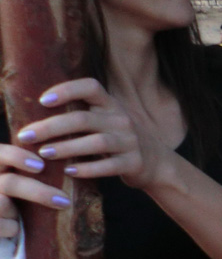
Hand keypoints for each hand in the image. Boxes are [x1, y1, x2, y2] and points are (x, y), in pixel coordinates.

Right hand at [0, 144, 71, 236]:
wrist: (0, 222)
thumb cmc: (15, 198)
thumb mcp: (21, 180)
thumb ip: (32, 171)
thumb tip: (68, 165)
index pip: (0, 153)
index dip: (16, 156)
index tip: (41, 165)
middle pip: (9, 184)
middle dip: (38, 193)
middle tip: (64, 201)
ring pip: (3, 205)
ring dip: (16, 212)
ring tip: (17, 215)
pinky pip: (3, 226)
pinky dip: (13, 228)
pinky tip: (12, 228)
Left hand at [16, 79, 171, 190]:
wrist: (158, 164)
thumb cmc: (120, 141)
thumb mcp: (108, 121)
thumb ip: (84, 115)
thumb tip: (39, 115)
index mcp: (112, 105)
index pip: (91, 87)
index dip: (67, 90)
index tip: (43, 101)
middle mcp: (123, 120)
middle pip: (84, 119)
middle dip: (52, 127)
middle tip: (27, 135)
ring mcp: (131, 142)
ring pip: (96, 142)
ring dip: (67, 148)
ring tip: (44, 153)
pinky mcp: (135, 163)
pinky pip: (108, 166)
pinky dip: (87, 169)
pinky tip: (68, 171)